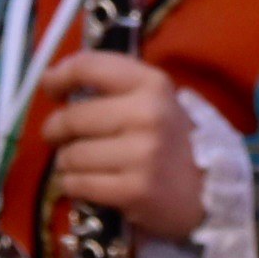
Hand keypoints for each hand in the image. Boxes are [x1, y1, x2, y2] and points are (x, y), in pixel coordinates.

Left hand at [41, 52, 203, 242]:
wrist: (208, 189)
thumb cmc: (172, 140)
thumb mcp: (154, 99)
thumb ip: (114, 86)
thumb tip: (54, 80)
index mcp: (152, 84)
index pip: (91, 66)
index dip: (60, 75)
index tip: (50, 87)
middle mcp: (147, 114)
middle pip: (73, 117)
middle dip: (55, 129)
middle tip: (58, 136)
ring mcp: (141, 154)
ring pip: (71, 155)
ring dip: (66, 162)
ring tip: (80, 163)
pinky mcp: (134, 191)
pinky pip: (78, 184)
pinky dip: (73, 185)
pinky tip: (85, 183)